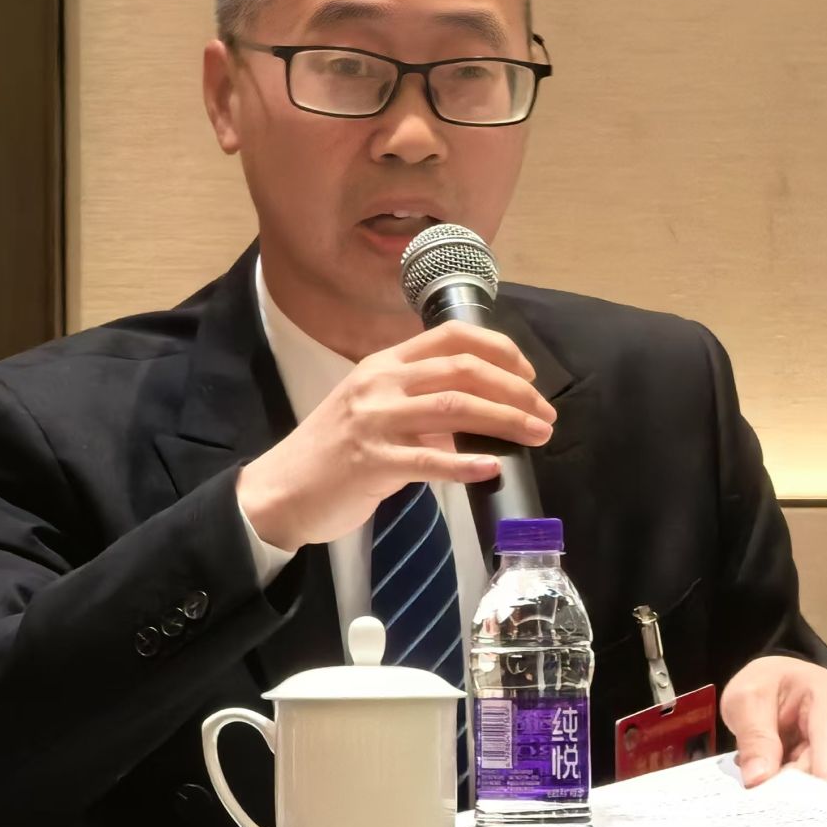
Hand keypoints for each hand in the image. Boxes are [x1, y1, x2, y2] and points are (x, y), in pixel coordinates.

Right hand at [236, 320, 556, 552]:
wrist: (281, 490)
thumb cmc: (333, 452)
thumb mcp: (373, 408)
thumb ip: (418, 401)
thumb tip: (478, 411)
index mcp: (384, 363)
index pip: (451, 336)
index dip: (499, 349)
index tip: (529, 375)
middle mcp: (381, 382)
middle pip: (463, 369)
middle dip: (515, 390)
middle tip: (545, 414)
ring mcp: (375, 420)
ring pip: (455, 407)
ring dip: (506, 420)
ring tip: (537, 436)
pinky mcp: (372, 462)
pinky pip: (430, 459)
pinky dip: (467, 463)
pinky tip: (493, 468)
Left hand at [721, 655, 826, 787]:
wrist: (778, 680)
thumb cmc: (766, 683)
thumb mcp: (746, 699)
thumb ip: (754, 736)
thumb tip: (759, 780)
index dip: (804, 784)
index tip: (774, 801)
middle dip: (793, 785)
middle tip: (758, 782)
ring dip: (794, 786)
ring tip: (767, 767)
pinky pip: (826, 785)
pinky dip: (800, 785)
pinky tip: (780, 770)